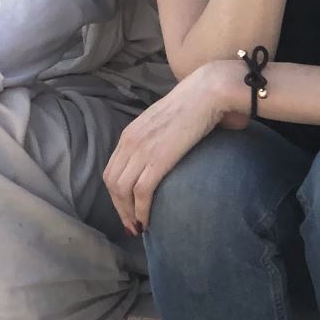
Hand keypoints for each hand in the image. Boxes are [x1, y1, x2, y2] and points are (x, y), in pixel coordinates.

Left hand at [103, 60, 236, 234]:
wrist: (207, 92)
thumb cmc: (194, 104)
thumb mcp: (165, 122)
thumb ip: (158, 138)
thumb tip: (167, 154)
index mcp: (130, 134)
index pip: (112, 170)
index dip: (116, 194)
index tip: (126, 209)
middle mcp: (130, 142)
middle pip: (112, 184)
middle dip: (119, 208)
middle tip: (132, 225)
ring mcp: (142, 150)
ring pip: (122, 191)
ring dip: (128, 214)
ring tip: (139, 227)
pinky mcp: (158, 159)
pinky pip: (141, 192)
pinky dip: (141, 211)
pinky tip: (148, 221)